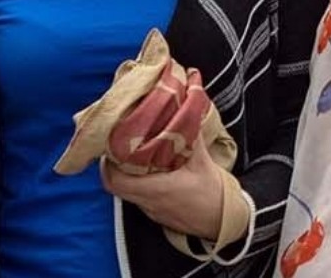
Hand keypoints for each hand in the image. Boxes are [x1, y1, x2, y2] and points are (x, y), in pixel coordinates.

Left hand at [102, 133, 224, 240]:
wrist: (222, 220)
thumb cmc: (213, 195)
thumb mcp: (203, 161)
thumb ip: (192, 135)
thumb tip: (187, 110)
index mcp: (156, 190)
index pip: (117, 180)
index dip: (108, 162)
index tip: (111, 143)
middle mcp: (148, 202)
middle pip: (114, 185)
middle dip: (111, 164)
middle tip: (116, 144)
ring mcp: (150, 209)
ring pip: (124, 191)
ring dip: (123, 172)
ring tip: (128, 151)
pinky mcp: (155, 212)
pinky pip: (137, 196)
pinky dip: (135, 181)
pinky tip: (144, 168)